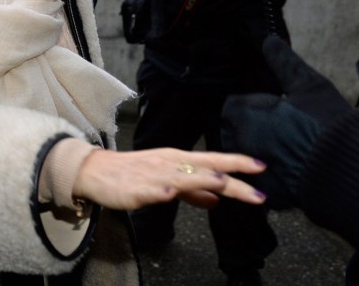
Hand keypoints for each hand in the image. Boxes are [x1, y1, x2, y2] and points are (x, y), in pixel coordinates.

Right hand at [72, 147, 266, 211]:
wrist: (96, 172)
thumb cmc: (133, 174)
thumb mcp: (169, 180)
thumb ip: (194, 191)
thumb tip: (219, 199)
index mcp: (179, 160)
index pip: (214, 160)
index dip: (238, 163)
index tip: (262, 168)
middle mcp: (170, 164)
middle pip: (205, 170)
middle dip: (232, 179)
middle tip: (258, 192)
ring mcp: (154, 175)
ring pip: (182, 176)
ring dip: (202, 179)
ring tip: (223, 182)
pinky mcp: (136, 189)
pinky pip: (150, 190)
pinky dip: (161, 190)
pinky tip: (170, 192)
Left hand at [221, 35, 351, 208]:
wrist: (349, 168)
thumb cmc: (326, 121)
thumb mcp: (306, 83)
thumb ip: (282, 60)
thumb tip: (269, 39)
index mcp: (243, 114)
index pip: (234, 107)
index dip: (254, 107)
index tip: (275, 110)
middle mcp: (240, 143)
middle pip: (237, 132)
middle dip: (253, 130)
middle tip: (283, 130)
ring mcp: (251, 171)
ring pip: (247, 157)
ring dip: (260, 152)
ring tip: (290, 149)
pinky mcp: (267, 194)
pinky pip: (262, 182)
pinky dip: (273, 175)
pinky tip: (295, 170)